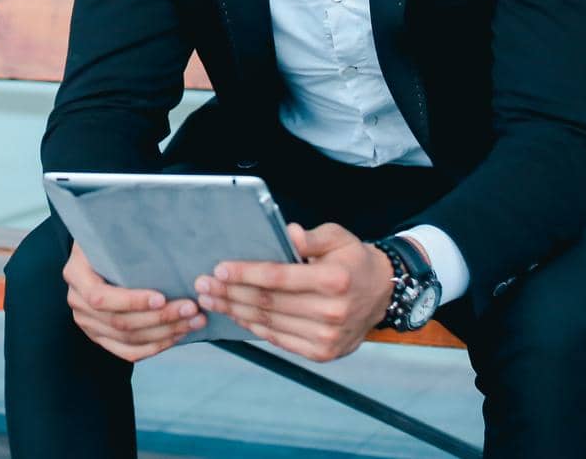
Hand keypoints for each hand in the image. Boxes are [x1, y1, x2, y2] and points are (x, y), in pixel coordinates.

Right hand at [63, 239, 206, 362]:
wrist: (99, 251)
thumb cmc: (111, 238)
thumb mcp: (111, 231)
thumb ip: (127, 237)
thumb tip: (165, 230)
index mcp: (76, 274)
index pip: (100, 297)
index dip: (132, 301)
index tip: (162, 298)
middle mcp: (77, 302)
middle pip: (119, 322)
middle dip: (160, 318)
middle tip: (191, 309)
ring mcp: (88, 323)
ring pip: (128, 340)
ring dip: (165, 334)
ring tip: (193, 322)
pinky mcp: (101, 337)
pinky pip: (127, 352)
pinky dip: (154, 348)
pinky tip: (176, 337)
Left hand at [194, 222, 395, 362]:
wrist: (382, 294)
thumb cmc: (353, 260)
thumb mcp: (338, 237)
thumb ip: (311, 237)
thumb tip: (288, 233)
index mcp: (334, 279)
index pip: (279, 277)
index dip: (245, 274)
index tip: (219, 270)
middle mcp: (331, 311)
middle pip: (268, 302)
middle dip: (230, 293)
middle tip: (203, 285)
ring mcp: (327, 336)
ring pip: (269, 323)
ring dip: (235, 311)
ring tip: (211, 301)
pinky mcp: (322, 352)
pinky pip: (279, 339)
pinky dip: (253, 328)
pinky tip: (236, 315)